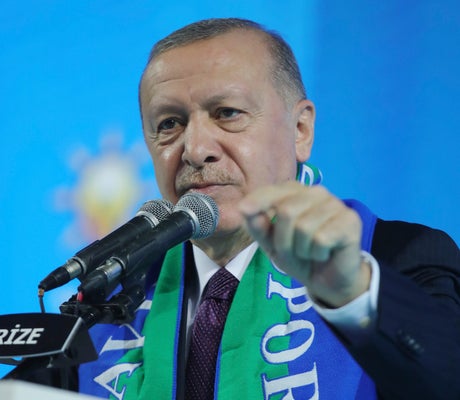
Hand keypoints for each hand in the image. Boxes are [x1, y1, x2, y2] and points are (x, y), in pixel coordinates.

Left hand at [239, 182, 370, 307]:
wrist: (327, 280)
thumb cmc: (299, 256)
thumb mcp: (271, 244)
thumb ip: (258, 226)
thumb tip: (245, 209)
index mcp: (296, 193)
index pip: (273, 190)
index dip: (258, 200)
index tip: (243, 209)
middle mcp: (316, 192)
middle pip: (286, 211)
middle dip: (283, 240)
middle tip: (294, 251)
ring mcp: (335, 204)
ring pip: (304, 227)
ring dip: (301, 250)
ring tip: (310, 252)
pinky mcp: (350, 220)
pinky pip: (321, 238)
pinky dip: (317, 253)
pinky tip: (325, 253)